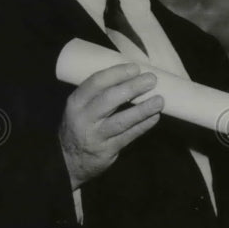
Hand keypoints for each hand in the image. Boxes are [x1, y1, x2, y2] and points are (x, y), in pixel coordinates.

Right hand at [59, 63, 163, 189]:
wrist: (69, 160)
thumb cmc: (82, 124)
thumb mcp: (82, 107)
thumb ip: (101, 93)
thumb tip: (133, 75)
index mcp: (77, 102)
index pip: (95, 83)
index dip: (116, 74)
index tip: (135, 67)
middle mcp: (84, 118)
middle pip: (109, 100)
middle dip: (132, 88)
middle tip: (151, 79)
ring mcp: (96, 135)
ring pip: (121, 121)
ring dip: (142, 110)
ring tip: (159, 100)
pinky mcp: (107, 150)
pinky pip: (128, 136)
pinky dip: (143, 126)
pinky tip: (155, 117)